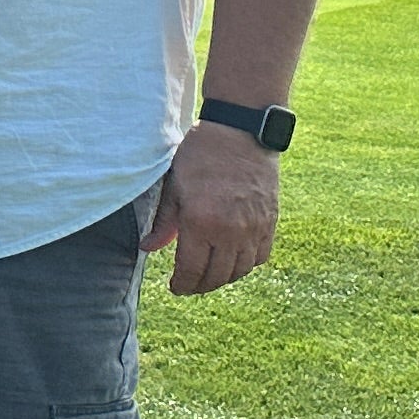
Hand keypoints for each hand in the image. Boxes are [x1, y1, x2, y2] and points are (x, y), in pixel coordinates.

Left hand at [147, 121, 280, 295]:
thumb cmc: (201, 155)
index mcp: (201, 223)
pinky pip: (261, 256)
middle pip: (216, 276)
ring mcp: (254, 228)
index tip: (176, 287)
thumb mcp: (174, 186)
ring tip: (210, 274)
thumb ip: (164, 222)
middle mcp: (230, 231)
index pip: (192, 271)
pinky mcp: (270, 221)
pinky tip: (233, 260)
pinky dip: (247, 264)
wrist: (240, 131)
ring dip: (223, 278)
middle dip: (200, 285)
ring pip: (240, 271)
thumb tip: (148, 248)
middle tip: (190, 284)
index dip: (182, 285)